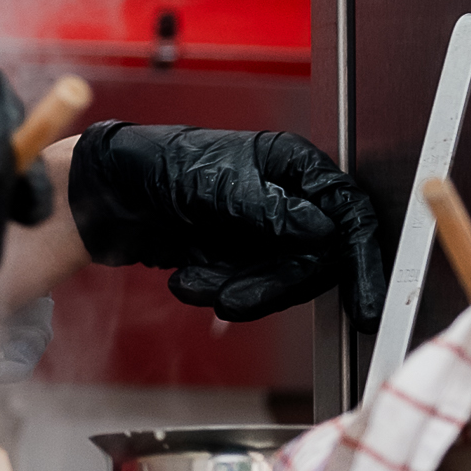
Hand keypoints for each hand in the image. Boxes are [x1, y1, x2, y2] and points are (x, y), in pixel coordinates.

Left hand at [67, 122, 387, 324]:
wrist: (105, 192)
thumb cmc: (157, 163)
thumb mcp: (216, 182)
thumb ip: (273, 209)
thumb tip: (324, 230)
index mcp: (294, 165)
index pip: (349, 214)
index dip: (363, 261)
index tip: (365, 307)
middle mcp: (289, 197)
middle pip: (316, 259)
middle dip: (274, 284)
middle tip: (232, 298)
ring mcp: (267, 230)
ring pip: (282, 280)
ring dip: (240, 290)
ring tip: (193, 283)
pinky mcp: (242, 256)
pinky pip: (251, 288)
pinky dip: (219, 290)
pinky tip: (187, 279)